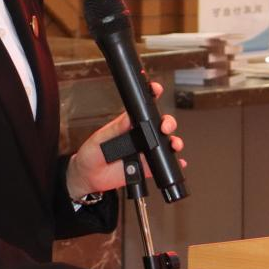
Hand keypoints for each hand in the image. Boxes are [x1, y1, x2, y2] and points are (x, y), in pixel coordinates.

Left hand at [65, 81, 184, 198]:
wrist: (90, 178)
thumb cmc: (92, 154)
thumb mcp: (100, 138)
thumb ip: (115, 129)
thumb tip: (127, 116)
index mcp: (128, 124)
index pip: (142, 108)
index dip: (152, 96)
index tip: (156, 90)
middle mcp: (140, 136)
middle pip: (160, 124)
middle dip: (167, 122)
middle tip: (164, 126)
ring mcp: (145, 151)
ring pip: (165, 143)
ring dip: (174, 142)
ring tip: (173, 144)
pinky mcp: (147, 167)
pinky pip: (164, 164)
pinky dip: (174, 164)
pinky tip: (179, 162)